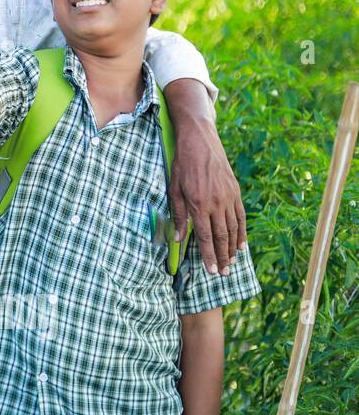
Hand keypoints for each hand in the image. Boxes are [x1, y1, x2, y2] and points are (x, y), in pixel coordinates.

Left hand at [170, 113, 246, 276]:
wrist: (200, 141)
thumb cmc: (182, 164)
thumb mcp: (173, 188)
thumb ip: (177, 214)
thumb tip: (178, 238)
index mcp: (199, 204)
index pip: (204, 237)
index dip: (208, 255)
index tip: (211, 270)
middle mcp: (216, 203)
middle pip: (221, 237)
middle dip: (222, 257)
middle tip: (224, 274)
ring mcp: (228, 197)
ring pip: (233, 229)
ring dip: (232, 248)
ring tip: (231, 263)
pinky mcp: (235, 191)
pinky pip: (241, 216)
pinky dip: (242, 232)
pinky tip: (241, 244)